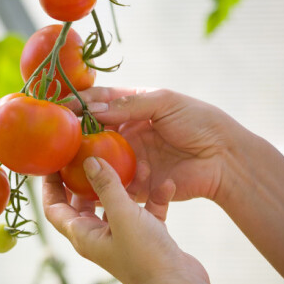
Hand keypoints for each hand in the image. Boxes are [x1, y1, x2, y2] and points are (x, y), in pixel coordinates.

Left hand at [45, 157, 274, 283]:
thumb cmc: (145, 258)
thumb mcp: (123, 215)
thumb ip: (106, 186)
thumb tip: (88, 160)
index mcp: (83, 235)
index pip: (54, 208)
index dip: (50, 185)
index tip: (53, 161)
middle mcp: (99, 236)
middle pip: (84, 202)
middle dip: (87, 178)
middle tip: (91, 153)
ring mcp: (123, 237)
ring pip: (118, 203)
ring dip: (127, 183)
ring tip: (137, 161)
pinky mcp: (148, 237)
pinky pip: (146, 211)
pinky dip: (154, 197)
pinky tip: (166, 183)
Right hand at [73, 88, 246, 203]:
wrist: (226, 160)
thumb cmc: (200, 123)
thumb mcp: (165, 102)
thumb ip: (128, 105)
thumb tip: (92, 109)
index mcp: (133, 107)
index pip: (99, 101)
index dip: (79, 102)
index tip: (61, 106)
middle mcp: (127, 132)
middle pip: (92, 131)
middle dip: (75, 132)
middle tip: (57, 134)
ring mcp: (130, 158)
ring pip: (97, 157)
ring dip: (83, 157)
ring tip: (65, 158)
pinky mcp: (135, 183)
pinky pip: (113, 181)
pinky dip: (101, 179)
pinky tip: (89, 177)